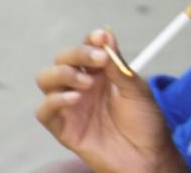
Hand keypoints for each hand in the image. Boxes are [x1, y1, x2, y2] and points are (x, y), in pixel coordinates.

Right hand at [35, 29, 186, 172]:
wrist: (147, 157)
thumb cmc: (145, 123)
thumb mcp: (136, 89)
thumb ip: (117, 64)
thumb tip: (106, 34)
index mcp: (101, 73)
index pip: (86, 47)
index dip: (90, 39)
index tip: (101, 37)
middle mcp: (82, 85)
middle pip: (63, 58)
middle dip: (77, 54)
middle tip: (98, 61)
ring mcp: (71, 105)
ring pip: (46, 79)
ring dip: (63, 74)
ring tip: (87, 84)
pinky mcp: (63, 127)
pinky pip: (44, 110)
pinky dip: (54, 100)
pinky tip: (75, 99)